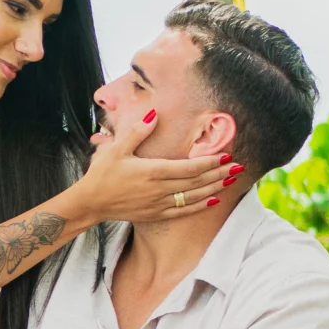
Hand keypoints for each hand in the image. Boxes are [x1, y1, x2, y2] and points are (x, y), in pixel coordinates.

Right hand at [77, 106, 239, 225]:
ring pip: (193, 197)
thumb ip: (137, 132)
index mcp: (152, 171)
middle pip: (196, 182)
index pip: (189, 167)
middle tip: (238, 167)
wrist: (90, 202)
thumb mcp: (116, 148)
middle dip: (219, 173)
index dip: (210, 162)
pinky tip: (213, 201)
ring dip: (214, 188)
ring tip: (231, 181)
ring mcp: (159, 204)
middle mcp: (159, 189)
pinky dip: (199, 206)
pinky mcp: (155, 214)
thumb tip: (154, 114)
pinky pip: (183, 211)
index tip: (226, 155)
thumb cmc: (102, 173)